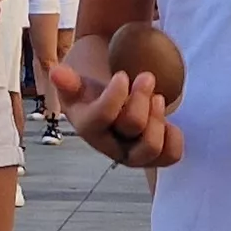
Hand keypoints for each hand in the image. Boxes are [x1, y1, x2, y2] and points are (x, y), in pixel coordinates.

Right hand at [48, 48, 183, 168]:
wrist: (113, 113)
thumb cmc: (94, 98)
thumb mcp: (78, 87)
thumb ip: (68, 81)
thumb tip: (56, 72)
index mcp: (89, 127)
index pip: (101, 115)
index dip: (115, 93)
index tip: (122, 75)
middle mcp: (110, 147)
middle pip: (132, 124)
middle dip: (142, 96)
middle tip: (145, 77)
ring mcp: (134, 156)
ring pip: (151, 145)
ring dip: (158, 116)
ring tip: (157, 97)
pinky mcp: (155, 158)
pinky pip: (171, 156)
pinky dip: (173, 136)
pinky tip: (167, 121)